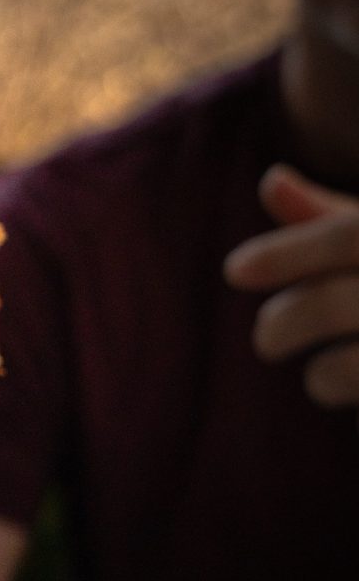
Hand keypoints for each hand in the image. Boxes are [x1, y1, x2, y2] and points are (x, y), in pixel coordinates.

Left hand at [224, 163, 358, 411]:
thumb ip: (335, 217)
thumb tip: (270, 182)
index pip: (351, 237)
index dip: (288, 252)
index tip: (234, 270)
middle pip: (345, 303)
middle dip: (291, 320)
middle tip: (265, 341)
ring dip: (325, 375)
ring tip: (318, 378)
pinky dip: (350, 392)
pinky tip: (347, 398)